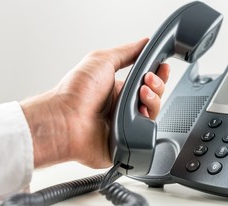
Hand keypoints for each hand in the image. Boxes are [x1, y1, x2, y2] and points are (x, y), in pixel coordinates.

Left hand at [21, 38, 169, 168]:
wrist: (65, 120)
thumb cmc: (74, 92)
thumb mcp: (101, 61)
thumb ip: (125, 52)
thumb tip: (143, 42)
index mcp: (118, 90)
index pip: (146, 81)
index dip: (157, 74)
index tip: (163, 67)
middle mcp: (124, 107)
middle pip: (154, 96)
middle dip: (157, 84)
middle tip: (148, 79)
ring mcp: (127, 125)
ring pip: (154, 112)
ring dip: (153, 99)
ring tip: (141, 93)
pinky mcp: (128, 141)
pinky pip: (148, 133)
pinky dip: (147, 122)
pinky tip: (139, 114)